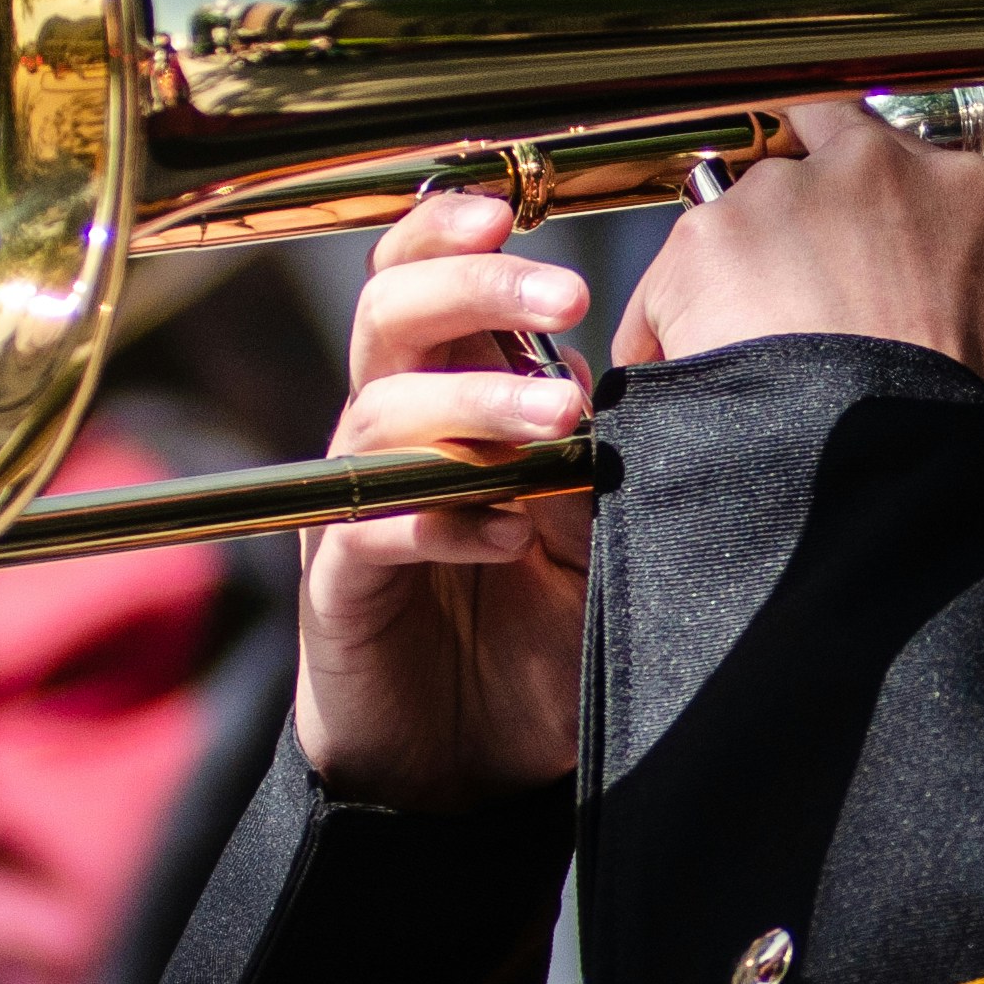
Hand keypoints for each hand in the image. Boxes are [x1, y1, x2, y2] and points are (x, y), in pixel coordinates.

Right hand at [291, 190, 592, 811]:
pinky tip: (507, 532)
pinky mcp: (341, 586)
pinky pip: (372, 527)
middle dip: (474, 289)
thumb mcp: (592, 535)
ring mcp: (356, 508)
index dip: (452, 235)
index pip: (424, 283)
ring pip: (380, 412)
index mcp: (442, 400)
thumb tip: (641, 363)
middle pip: (390, 317)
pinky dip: (442, 518)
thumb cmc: (531, 638)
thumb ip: (603, 454)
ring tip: (560, 422)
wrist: (466, 771)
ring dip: (473, 404)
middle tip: (565, 295)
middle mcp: (386, 437)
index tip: (513, 212)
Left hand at [617, 97, 983, 477]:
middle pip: (815, 161)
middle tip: (806, 310)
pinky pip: (671, 286)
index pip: (906, 169)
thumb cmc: (981, 449)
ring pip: (740, 223)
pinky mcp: (700, 249)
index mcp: (961, 190)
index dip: (888, 232)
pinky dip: (677, 335)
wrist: (879, 494)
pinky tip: (713, 396)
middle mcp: (866, 169)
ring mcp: (777, 200)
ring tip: (760, 376)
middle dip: (806, 222)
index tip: (877, 290)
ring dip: (742, 286)